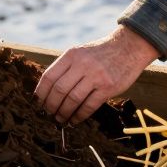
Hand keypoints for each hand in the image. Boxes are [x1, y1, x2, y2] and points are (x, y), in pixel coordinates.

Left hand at [35, 25, 160, 124]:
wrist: (129, 46)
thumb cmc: (101, 53)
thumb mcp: (81, 52)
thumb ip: (67, 67)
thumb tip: (48, 90)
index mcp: (72, 55)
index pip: (49, 76)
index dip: (41, 92)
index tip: (37, 102)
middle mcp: (82, 64)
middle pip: (59, 90)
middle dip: (51, 105)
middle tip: (48, 114)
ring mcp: (96, 75)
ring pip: (72, 99)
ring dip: (63, 112)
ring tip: (60, 119)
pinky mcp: (108, 87)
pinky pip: (89, 105)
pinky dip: (79, 115)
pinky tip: (74, 120)